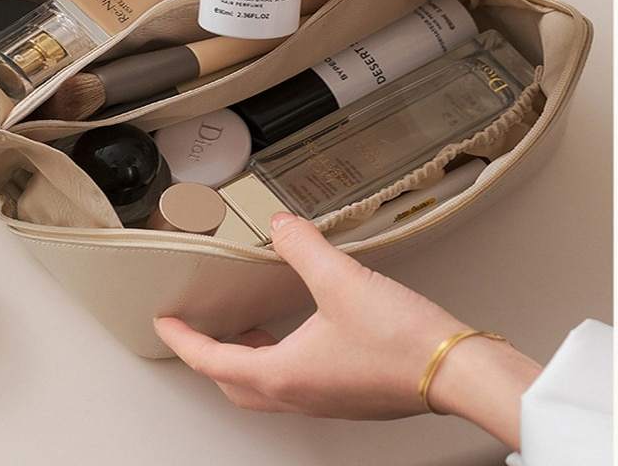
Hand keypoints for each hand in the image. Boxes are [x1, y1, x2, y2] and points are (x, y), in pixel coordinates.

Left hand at [155, 213, 540, 449]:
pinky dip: (280, 357)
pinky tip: (298, 331)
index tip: (165, 325)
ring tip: (244, 325)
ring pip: (267, 385)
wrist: (457, 371)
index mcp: (286, 374)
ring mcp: (326, 398)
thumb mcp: (340, 279)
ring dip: (246, 357)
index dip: (183, 340)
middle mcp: (301, 393)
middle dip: (210, 355)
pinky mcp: (348, 393)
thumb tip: (278, 224)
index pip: (213, 361)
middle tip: (199, 329)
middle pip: (235, 383)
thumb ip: (302, 246)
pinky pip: (297, 380)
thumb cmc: (401, 341)